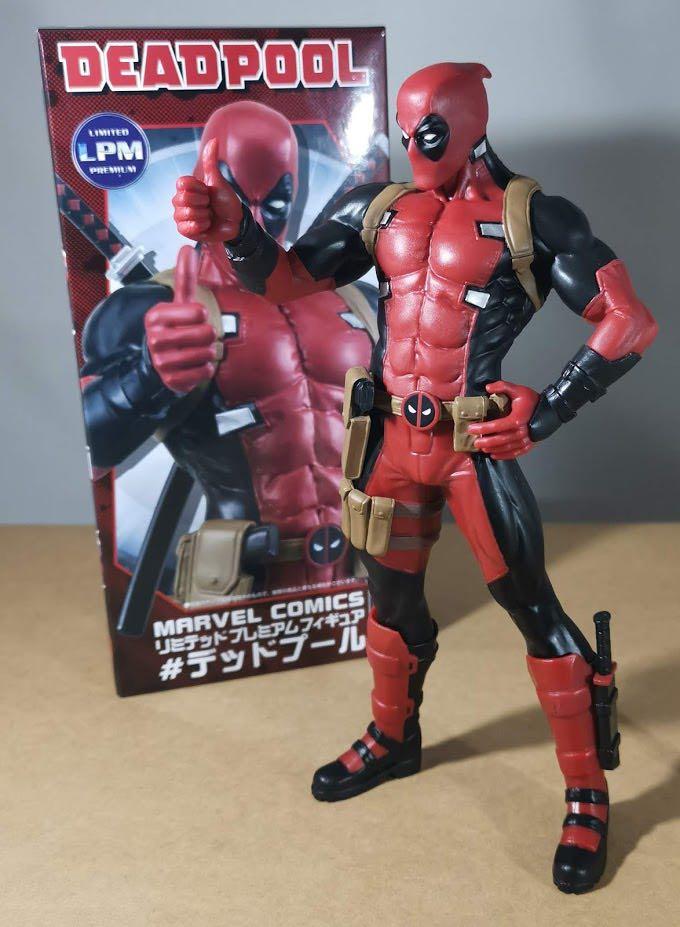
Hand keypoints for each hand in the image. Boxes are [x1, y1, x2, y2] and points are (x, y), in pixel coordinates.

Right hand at [144, 246, 218, 393]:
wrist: (159, 363)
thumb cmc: (175, 328)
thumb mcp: (178, 303)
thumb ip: (184, 278)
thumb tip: (187, 247)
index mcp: (156, 316)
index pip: (199, 312)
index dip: (202, 315)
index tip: (193, 319)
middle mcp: (155, 338)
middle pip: (206, 333)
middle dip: (209, 336)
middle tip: (198, 337)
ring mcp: (162, 361)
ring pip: (207, 354)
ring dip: (208, 353)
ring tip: (196, 350)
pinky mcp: (172, 380)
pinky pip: (205, 372)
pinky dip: (206, 369)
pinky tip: (194, 365)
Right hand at [172, 138, 242, 242]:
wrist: (234, 221)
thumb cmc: (225, 201)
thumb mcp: (218, 181)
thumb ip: (211, 162)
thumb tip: (214, 140)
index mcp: (186, 188)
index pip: (182, 183)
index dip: (198, 188)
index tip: (207, 191)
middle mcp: (180, 201)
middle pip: (183, 199)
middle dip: (203, 202)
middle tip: (210, 204)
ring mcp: (181, 216)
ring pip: (187, 213)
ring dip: (204, 215)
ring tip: (209, 216)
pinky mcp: (185, 230)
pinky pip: (187, 228)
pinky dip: (201, 226)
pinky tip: (206, 225)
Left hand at [468, 380, 539, 459]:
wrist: (551, 411)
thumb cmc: (533, 401)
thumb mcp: (518, 390)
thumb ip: (502, 386)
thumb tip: (487, 387)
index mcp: (517, 419)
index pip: (496, 426)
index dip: (482, 428)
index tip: (471, 428)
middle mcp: (521, 432)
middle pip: (500, 440)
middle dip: (486, 442)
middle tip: (475, 442)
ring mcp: (526, 440)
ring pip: (506, 448)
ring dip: (493, 449)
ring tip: (482, 448)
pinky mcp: (529, 445)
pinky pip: (514, 453)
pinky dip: (503, 456)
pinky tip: (494, 455)